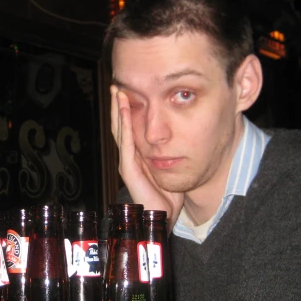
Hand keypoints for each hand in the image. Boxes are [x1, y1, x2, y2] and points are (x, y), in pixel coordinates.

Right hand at [111, 85, 183, 230]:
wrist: (163, 216)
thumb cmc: (168, 194)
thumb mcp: (171, 165)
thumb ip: (171, 150)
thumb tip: (184, 132)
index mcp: (137, 153)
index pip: (128, 125)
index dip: (127, 108)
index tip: (127, 89)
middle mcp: (129, 155)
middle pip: (120, 124)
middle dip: (118, 104)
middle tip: (116, 84)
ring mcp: (127, 161)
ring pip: (119, 130)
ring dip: (118, 110)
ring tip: (117, 92)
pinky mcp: (129, 169)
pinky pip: (126, 143)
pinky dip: (124, 125)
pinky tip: (124, 111)